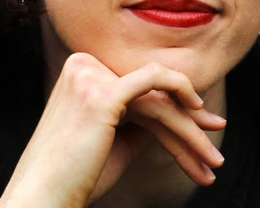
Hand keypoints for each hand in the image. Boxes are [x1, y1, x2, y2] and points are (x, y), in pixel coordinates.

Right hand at [0, 52, 226, 207]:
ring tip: (213, 159)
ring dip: (189, 129)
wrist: (44, 197)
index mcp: (79, 71)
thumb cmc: (76, 174)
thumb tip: (172, 109)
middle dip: (187, 119)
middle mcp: (81, 65)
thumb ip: (138, 117)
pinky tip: (198, 111)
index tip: (200, 129)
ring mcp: (89, 76)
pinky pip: (153, 80)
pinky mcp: (101, 93)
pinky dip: (181, 90)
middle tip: (216, 136)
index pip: (137, 89)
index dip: (172, 109)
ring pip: (156, 96)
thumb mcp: (112, 137)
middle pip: (149, 93)